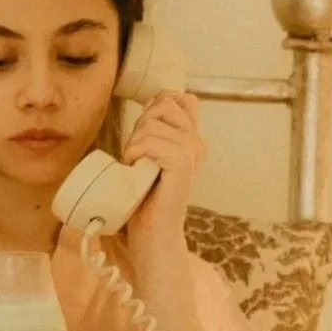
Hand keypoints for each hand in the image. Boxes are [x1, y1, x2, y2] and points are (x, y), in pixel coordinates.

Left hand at [121, 90, 205, 253]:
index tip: (145, 132)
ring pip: (151, 125)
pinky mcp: (183, 164)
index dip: (157, 106)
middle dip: (140, 126)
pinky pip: (150, 142)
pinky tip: (136, 170)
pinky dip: (135, 154)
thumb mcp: (151, 151)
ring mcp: (193, 152)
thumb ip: (157, 127)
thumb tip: (155, 98)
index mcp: (193, 138)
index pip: (181, 98)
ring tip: (137, 166)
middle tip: (138, 155)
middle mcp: (197, 142)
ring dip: (134, 145)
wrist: (153, 232)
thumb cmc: (146, 195)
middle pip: (163, 105)